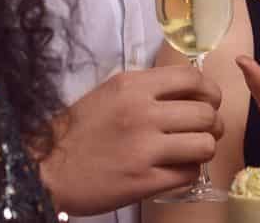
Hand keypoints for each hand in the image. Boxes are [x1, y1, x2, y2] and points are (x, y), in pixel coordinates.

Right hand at [37, 64, 223, 215]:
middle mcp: (141, 112)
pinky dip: (188, 173)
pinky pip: (189, 174)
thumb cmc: (76, 131)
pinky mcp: (144, 180)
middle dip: (213, 124)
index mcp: (132, 86)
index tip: (209, 102)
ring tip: (191, 152)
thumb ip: (147, 89)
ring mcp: (144, 148)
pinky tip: (174, 170)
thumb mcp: (109, 94)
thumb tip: (189, 91)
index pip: (193, 78)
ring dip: (204, 150)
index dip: (210, 91)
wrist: (46, 169)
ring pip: (204, 145)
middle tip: (205, 132)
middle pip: (206, 114)